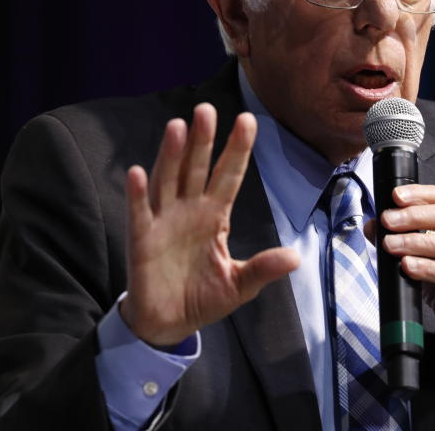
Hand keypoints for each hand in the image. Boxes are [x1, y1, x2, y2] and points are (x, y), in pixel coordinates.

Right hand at [120, 103, 300, 345]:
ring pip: (168, 181)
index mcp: (214, 216)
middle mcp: (188, 210)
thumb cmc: (203, 298)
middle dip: (202, 140)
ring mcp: (163, 221)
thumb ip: (263, 268)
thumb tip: (296, 258)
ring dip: (171, 155)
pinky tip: (137, 173)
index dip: (237, 149)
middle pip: (196, 168)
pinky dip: (137, 194)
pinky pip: (139, 213)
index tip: (249, 120)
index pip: (229, 176)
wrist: (168, 325)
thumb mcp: (239, 285)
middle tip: (206, 109)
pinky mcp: (141, 239)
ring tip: (177, 126)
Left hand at [377, 184, 434, 360]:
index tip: (395, 197)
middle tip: (387, 221)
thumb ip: (400, 237)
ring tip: (390, 245)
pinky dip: (427, 268)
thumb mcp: (422, 256)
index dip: (419, 194)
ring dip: (415, 242)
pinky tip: (407, 266)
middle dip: (413, 217)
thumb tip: (372, 225)